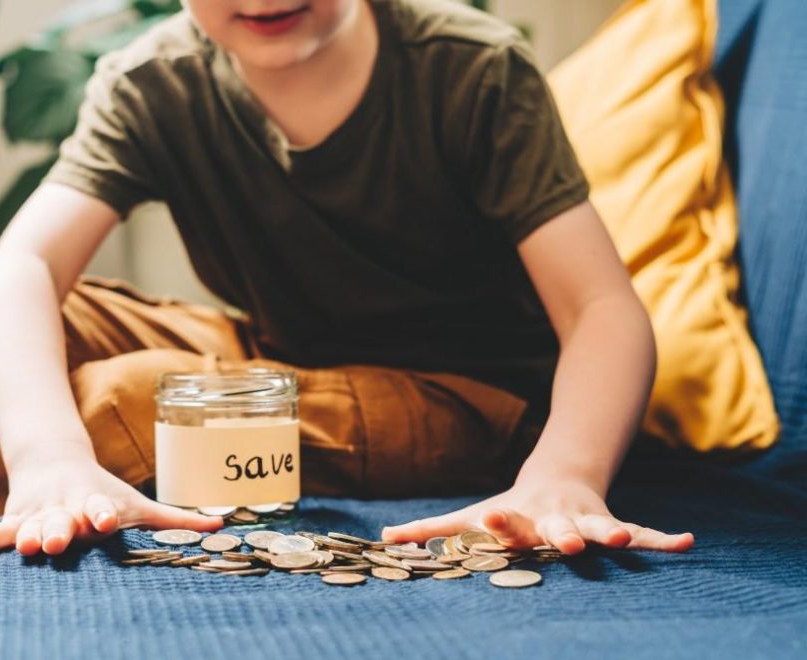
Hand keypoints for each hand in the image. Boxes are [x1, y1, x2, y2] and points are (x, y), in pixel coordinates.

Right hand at [0, 456, 221, 556]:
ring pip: (29, 525)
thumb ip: (176, 519)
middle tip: (58, 539)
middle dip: (59, 528)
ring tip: (23, 545)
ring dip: (25, 535)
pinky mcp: (15, 519)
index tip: (103, 520)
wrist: (54, 460)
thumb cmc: (103, 493)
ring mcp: (37, 512)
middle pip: (61, 518)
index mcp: (95, 501)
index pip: (100, 507)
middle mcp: (65, 506)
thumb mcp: (137, 502)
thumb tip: (222, 525)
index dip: (101, 513)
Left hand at [381, 477, 693, 554]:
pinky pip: (643, 529)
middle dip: (561, 534)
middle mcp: (551, 517)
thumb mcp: (469, 516)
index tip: (494, 523)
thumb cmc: (506, 510)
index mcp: (517, 520)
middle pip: (555, 527)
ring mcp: (584, 518)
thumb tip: (382, 537)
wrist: (555, 475)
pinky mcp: (611, 520)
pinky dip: (664, 539)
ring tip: (626, 538)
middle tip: (567, 541)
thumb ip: (429, 530)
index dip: (501, 525)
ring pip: (600, 526)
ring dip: (612, 533)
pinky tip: (688, 544)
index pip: (506, 524)